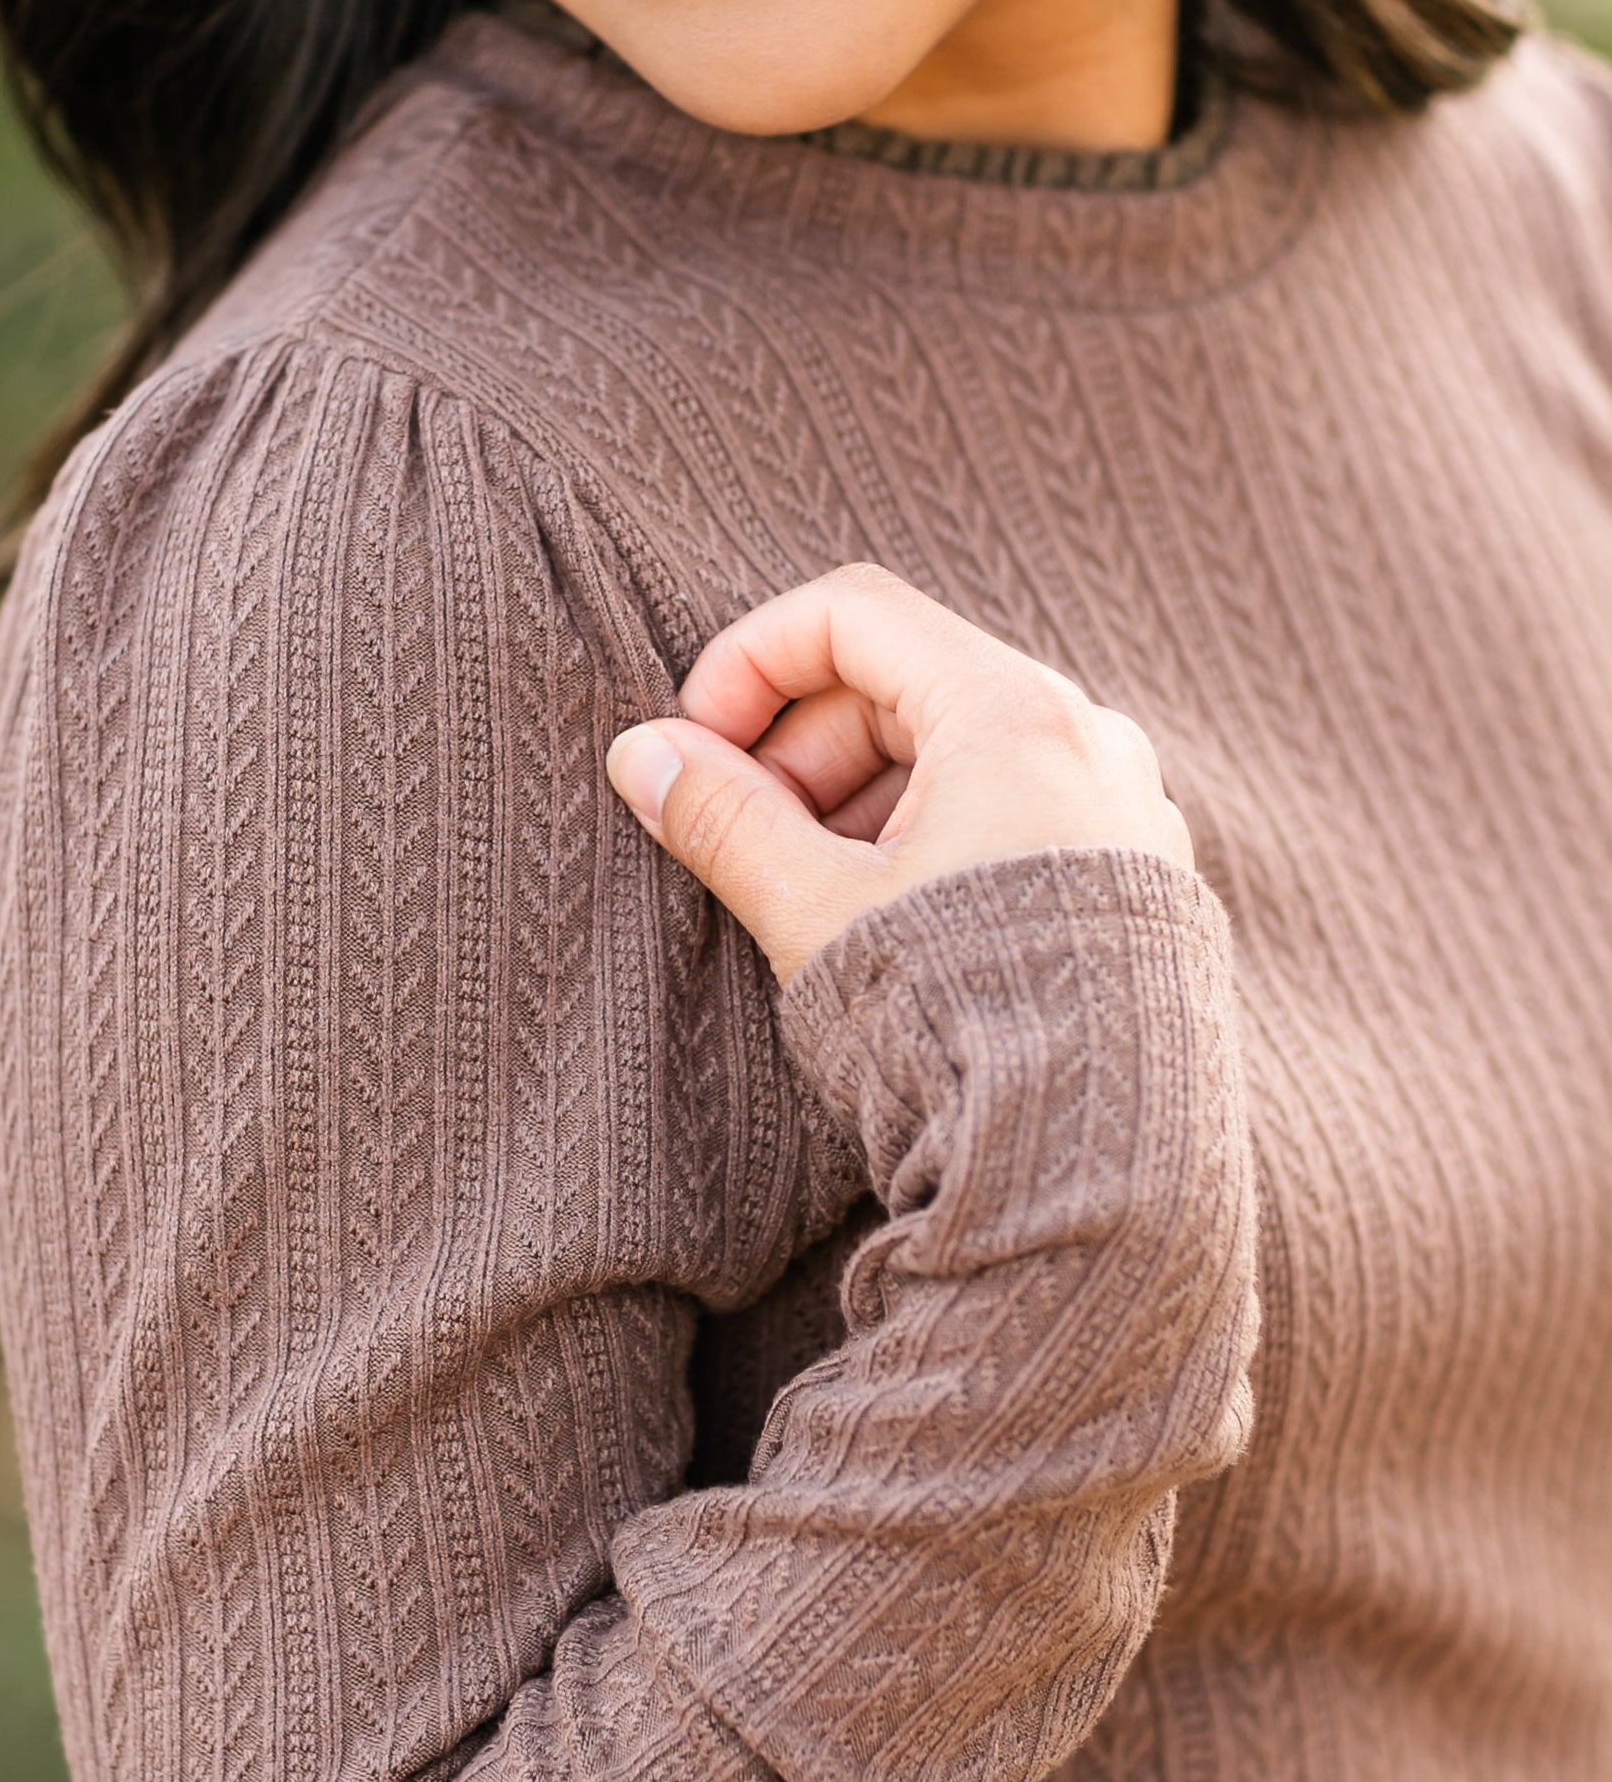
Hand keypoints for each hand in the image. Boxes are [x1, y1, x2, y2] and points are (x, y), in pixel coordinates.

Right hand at [606, 564, 1193, 986]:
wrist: (1099, 1166)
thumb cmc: (957, 1025)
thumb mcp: (813, 910)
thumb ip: (721, 819)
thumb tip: (644, 755)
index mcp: (1014, 713)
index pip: (853, 615)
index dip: (748, 663)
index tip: (695, 745)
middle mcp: (1089, 736)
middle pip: (907, 679)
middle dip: (801, 747)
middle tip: (744, 837)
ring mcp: (1125, 806)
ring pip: (960, 748)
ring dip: (860, 798)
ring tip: (812, 895)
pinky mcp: (1138, 876)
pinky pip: (1015, 808)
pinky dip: (933, 834)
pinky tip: (891, 925)